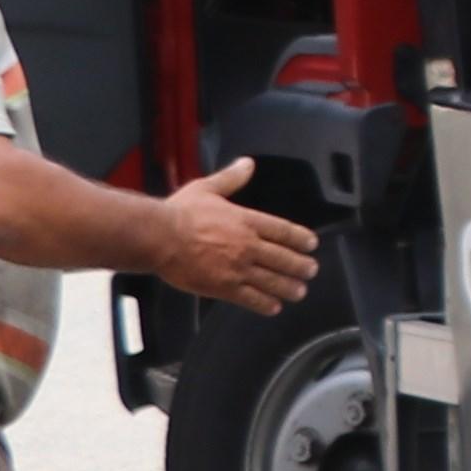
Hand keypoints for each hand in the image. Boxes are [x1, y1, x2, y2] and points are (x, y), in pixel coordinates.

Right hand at [145, 156, 321, 315]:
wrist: (158, 237)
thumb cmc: (179, 213)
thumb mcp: (207, 188)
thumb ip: (231, 178)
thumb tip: (247, 164)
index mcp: (247, 221)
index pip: (284, 231)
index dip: (301, 238)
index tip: (311, 244)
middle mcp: (248, 245)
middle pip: (284, 258)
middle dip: (301, 266)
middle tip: (311, 270)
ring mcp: (237, 268)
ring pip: (272, 281)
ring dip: (289, 287)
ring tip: (299, 291)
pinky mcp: (223, 287)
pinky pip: (251, 299)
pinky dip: (265, 304)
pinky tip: (273, 307)